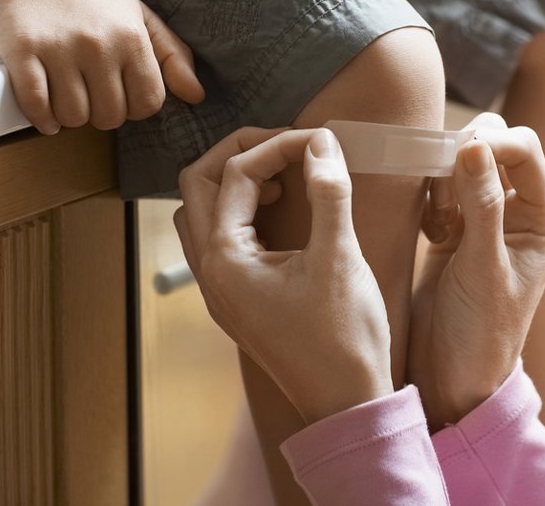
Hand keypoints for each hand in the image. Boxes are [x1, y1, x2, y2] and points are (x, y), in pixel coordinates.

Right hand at [0, 0, 204, 133]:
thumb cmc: (94, 0)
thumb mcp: (142, 19)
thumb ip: (173, 56)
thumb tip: (197, 96)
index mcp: (131, 38)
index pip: (148, 104)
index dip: (135, 106)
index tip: (120, 92)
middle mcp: (98, 44)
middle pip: (110, 117)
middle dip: (102, 112)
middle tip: (91, 91)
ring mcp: (58, 49)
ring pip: (73, 117)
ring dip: (70, 116)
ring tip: (67, 93)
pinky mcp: (22, 52)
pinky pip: (37, 107)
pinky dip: (42, 118)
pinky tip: (47, 112)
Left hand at [175, 127, 393, 423]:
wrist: (346, 404)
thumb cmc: (344, 339)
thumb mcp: (340, 258)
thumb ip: (328, 193)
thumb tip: (322, 143)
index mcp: (225, 260)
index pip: (235, 175)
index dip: (278, 146)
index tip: (321, 140)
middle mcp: (210, 272)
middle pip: (198, 185)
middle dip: (238, 153)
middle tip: (287, 144)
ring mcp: (219, 288)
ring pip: (201, 212)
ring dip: (233, 181)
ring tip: (282, 174)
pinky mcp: (237, 297)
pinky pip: (219, 237)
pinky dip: (241, 209)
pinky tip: (281, 208)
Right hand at [407, 112, 544, 428]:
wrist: (449, 375)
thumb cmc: (481, 332)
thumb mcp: (483, 268)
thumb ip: (482, 205)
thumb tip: (474, 145)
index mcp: (541, 218)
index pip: (524, 149)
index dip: (493, 142)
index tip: (458, 154)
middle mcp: (516, 212)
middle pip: (493, 146)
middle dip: (463, 155)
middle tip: (444, 188)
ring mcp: (481, 217)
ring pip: (459, 162)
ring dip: (441, 179)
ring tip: (438, 224)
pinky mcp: (449, 227)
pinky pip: (435, 187)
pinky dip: (426, 197)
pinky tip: (427, 231)